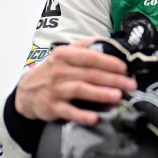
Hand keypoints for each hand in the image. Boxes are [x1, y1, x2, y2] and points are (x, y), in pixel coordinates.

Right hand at [14, 38, 136, 125]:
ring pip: (80, 90)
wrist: (26, 93)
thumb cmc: (53, 71)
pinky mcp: (52, 107)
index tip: (124, 67)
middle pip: (90, 74)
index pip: (89, 57)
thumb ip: (85, 46)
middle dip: (113, 79)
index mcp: (64, 55)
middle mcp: (59, 71)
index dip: (108, 62)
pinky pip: (68, 111)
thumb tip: (106, 40)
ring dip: (100, 93)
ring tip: (117, 96)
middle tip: (130, 85)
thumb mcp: (65, 54)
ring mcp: (55, 89)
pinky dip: (81, 115)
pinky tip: (94, 118)